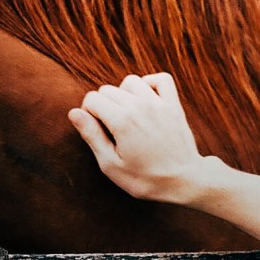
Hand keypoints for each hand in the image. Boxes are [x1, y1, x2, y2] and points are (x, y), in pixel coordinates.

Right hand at [68, 73, 209, 203]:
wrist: (185, 181)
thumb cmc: (146, 179)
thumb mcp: (111, 165)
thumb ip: (92, 136)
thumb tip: (74, 113)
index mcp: (122, 121)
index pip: (92, 99)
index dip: (87, 114)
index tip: (95, 130)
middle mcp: (139, 106)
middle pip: (108, 89)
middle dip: (102, 106)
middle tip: (110, 129)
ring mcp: (159, 103)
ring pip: (131, 81)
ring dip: (123, 93)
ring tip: (126, 114)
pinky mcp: (173, 105)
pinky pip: (161, 79)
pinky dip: (150, 84)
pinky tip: (145, 100)